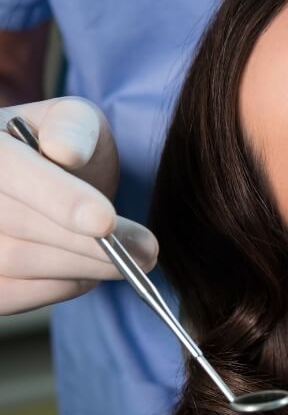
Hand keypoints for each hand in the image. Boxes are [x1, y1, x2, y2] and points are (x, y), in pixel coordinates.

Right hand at [0, 97, 157, 314]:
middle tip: (147, 250)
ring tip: (131, 257)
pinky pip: (18, 293)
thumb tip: (66, 151)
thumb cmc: (61, 146)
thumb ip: (73, 127)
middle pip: (20, 227)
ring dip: (87, 266)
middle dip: (91, 244)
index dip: (58, 198)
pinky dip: (64, 284)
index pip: (11, 170)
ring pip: (20, 263)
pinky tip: (89, 266)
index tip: (105, 221)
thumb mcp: (74, 120)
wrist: (46, 180)